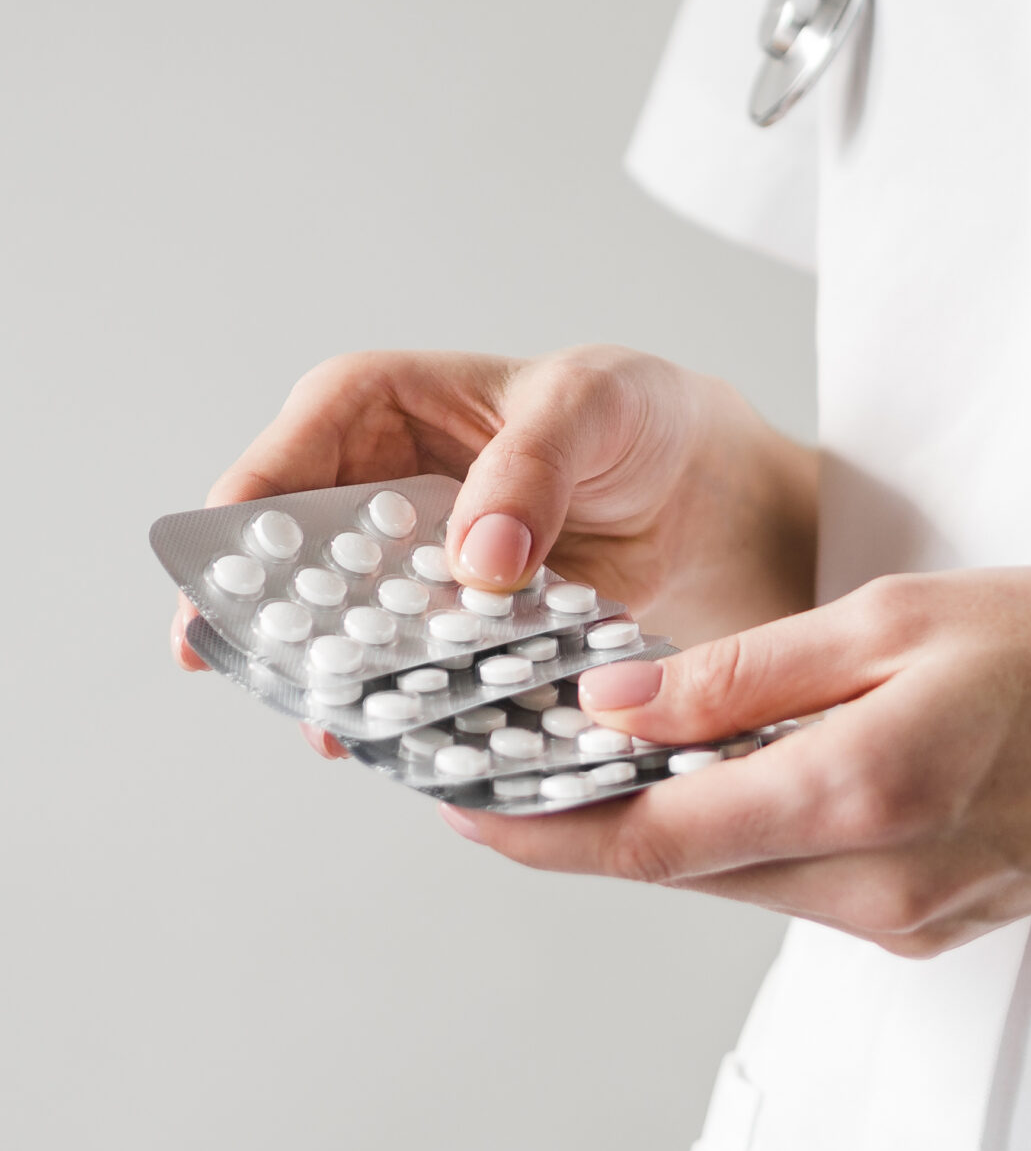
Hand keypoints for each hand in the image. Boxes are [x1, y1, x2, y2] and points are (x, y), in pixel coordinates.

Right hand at [169, 346, 818, 756]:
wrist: (695, 485)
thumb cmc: (629, 415)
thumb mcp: (588, 408)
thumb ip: (531, 469)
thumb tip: (481, 556)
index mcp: (364, 410)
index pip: (269, 479)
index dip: (232, 550)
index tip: (215, 620)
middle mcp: (363, 496)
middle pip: (289, 579)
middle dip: (286, 640)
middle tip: (296, 692)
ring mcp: (401, 575)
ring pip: (345, 640)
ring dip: (351, 687)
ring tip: (356, 733)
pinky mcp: (449, 634)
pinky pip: (416, 678)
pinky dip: (423, 709)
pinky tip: (430, 742)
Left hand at [447, 568, 1030, 954]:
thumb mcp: (900, 616)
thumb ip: (748, 671)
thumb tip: (617, 704)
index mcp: (861, 794)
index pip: (654, 838)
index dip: (541, 829)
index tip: (460, 804)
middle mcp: (878, 884)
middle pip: (687, 870)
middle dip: (587, 824)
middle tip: (511, 759)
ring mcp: (911, 915)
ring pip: (745, 877)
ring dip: (670, 825)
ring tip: (609, 752)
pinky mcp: (937, 920)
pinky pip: (809, 882)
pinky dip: (753, 832)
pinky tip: (742, 768)